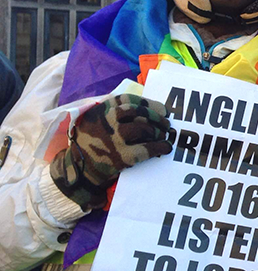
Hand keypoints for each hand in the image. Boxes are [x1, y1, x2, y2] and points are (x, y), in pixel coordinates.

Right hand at [50, 94, 171, 208]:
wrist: (77, 171)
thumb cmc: (91, 143)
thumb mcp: (95, 122)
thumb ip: (113, 113)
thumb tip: (148, 109)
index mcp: (101, 110)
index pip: (129, 100)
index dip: (149, 104)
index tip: (162, 109)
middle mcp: (107, 121)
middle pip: (140, 113)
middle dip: (157, 118)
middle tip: (166, 124)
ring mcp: (114, 139)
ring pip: (145, 129)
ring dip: (159, 132)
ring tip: (164, 136)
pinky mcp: (121, 156)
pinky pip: (148, 149)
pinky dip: (160, 147)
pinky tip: (166, 148)